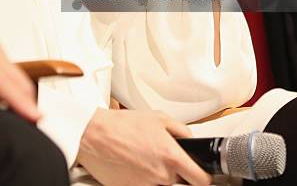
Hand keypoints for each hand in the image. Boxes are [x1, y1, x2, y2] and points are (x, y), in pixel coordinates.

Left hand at [0, 0, 40, 123]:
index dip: (20, 103)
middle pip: (17, 79)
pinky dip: (9, 84)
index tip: (35, 117)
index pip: (2, 82)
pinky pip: (7, 66)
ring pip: (15, 73)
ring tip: (12, 118)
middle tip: (26, 126)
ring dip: (18, 94)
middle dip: (26, 103)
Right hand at [78, 108, 210, 185]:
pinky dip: (140, 177)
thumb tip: (190, 139)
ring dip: (155, 174)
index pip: (202, 180)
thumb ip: (180, 130)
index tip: (199, 173)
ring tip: (141, 157)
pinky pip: (144, 185)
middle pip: (179, 181)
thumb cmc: (121, 125)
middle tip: (157, 154)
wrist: (94, 135)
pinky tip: (131, 163)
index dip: (202, 176)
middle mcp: (162, 176)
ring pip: (160, 183)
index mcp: (172, 157)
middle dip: (172, 170)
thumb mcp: (157, 117)